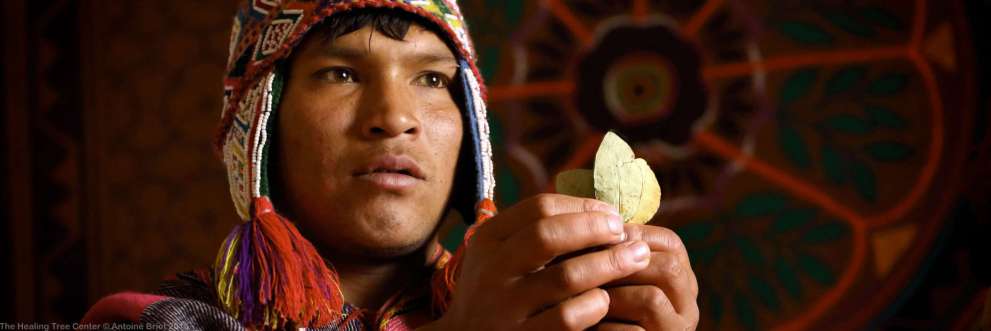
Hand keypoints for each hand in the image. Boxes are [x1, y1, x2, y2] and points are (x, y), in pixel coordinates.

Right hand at [428, 194, 652, 330]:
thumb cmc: (498, 293)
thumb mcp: (501, 257)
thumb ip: (535, 232)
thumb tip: (601, 207)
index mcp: (488, 241)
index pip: (539, 208)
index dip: (582, 206)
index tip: (611, 213)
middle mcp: (492, 272)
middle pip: (549, 235)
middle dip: (595, 228)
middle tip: (625, 231)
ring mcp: (505, 308)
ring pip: (565, 277)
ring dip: (609, 263)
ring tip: (637, 257)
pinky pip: (568, 317)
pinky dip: (594, 304)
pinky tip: (607, 299)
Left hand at [595, 225, 699, 330]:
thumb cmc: (610, 313)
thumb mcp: (619, 281)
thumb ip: (618, 255)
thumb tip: (604, 215)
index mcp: (682, 281)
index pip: (671, 242)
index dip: (634, 234)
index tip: (600, 238)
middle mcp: (688, 306)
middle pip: (668, 266)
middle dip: (623, 264)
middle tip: (588, 268)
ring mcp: (677, 329)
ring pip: (653, 298)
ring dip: (613, 295)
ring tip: (585, 297)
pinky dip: (607, 328)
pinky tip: (591, 326)